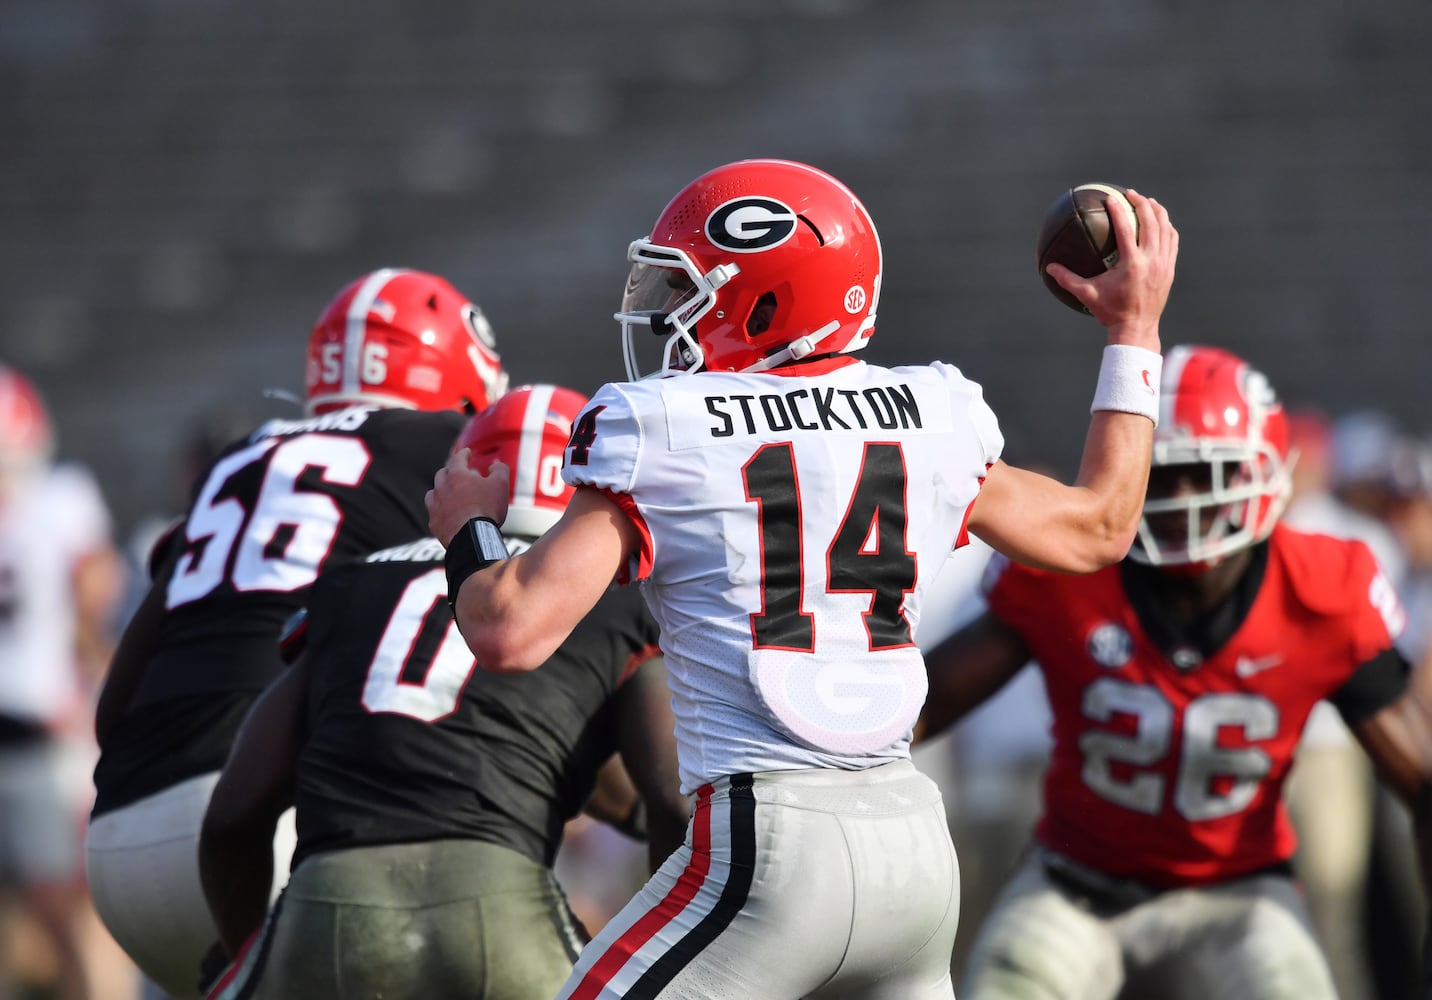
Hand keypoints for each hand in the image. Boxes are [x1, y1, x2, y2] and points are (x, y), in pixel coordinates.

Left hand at [426, 449, 510, 546]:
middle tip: (460, 475)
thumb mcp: (500, 485)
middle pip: (442, 474)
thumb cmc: (486, 509)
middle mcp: (441, 488)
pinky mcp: (434, 523)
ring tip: (450, 494)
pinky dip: (440, 510)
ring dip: (441, 490)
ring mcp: (435, 506)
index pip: (458, 458)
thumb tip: (496, 464)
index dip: (464, 454)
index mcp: (457, 475)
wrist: (472, 537)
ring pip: (433, 492)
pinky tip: (447, 514)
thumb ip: (499, 470)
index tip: (467, 452)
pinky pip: (434, 512)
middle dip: (451, 472)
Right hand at [1046, 188, 1176, 350]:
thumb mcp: (1087, 295)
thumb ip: (1067, 279)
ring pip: (1165, 229)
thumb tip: (1048, 267)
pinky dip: (1167, 228)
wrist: (1137, 328)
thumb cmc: (1109, 311)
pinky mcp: (1169, 269)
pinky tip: (1160, 222)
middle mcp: (1150, 260)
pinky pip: (1172, 242)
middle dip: (1141, 203)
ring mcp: (1163, 264)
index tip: (1110, 197)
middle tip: (1130, 193)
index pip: (1126, 228)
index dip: (1118, 210)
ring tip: (1148, 201)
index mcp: (1131, 264)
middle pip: (1151, 222)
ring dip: (1157, 212)